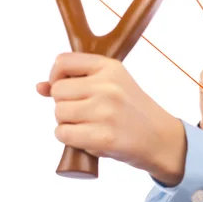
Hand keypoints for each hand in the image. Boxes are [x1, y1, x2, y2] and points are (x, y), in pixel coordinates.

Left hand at [36, 52, 185, 184]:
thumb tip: (40, 87)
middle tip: (86, 113)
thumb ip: (79, 83)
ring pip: (58, 113)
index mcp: (111, 68)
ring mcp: (105, 112)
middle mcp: (108, 86)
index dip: (56, 76)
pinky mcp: (103, 137)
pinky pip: (63, 134)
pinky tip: (89, 139)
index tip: (65, 89)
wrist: (162, 139)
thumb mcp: (114, 87)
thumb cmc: (134, 113)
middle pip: (58, 91)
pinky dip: (70, 139)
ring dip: (68, 123)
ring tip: (90, 126)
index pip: (63, 61)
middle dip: (65, 104)